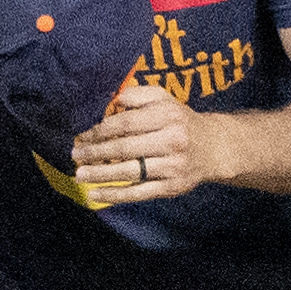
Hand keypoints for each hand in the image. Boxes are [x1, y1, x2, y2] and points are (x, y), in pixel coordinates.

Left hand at [71, 75, 209, 205]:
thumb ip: (137, 95)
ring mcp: (173, 166)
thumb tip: (111, 101)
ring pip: (130, 172)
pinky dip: (115, 195)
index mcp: (168, 116)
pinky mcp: (173, 186)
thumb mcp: (164, 99)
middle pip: (125, 148)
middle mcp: (173, 141)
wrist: (215, 148)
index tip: (82, 135)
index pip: (125, 124)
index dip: (99, 131)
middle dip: (95, 152)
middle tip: (75, 154)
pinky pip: (139, 193)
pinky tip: (95, 194)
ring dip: (100, 174)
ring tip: (79, 174)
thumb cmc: (181, 121)